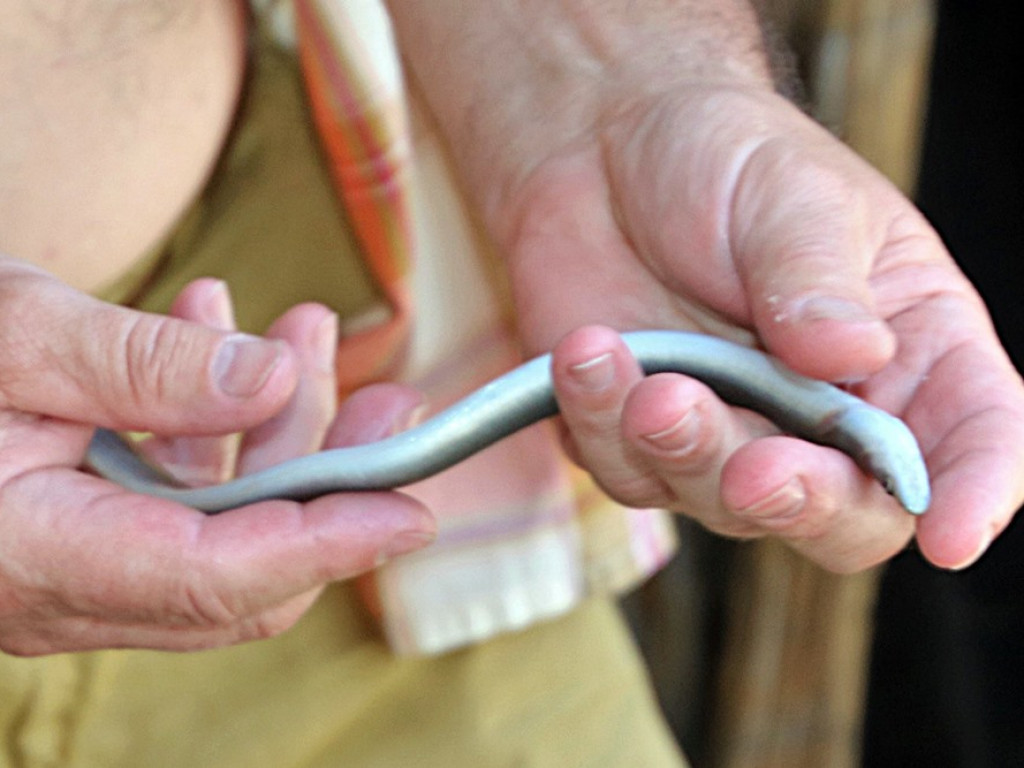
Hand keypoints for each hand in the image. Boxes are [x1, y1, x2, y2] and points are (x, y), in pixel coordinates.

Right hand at [0, 264, 433, 654]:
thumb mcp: (11, 335)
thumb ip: (141, 365)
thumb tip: (271, 380)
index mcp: (38, 557)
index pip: (219, 575)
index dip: (329, 543)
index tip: (412, 508)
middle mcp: (67, 589)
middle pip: (248, 563)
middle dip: (329, 476)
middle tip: (384, 395)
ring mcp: (81, 572)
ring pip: (228, 527)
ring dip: (280, 433)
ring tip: (300, 332)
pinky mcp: (90, 537)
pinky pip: (185, 502)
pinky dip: (222, 430)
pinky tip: (219, 343)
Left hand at [508, 85, 1023, 572]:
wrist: (605, 146)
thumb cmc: (723, 156)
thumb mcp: (791, 195)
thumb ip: (820, 279)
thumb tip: (852, 357)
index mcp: (910, 345)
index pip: (970, 434)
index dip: (973, 492)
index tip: (951, 537)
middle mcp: (827, 413)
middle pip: (846, 516)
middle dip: (804, 502)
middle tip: (757, 470)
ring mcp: (730, 433)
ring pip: (723, 506)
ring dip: (686, 453)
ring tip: (652, 381)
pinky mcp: (641, 438)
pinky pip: (627, 468)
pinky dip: (603, 423)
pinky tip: (586, 352)